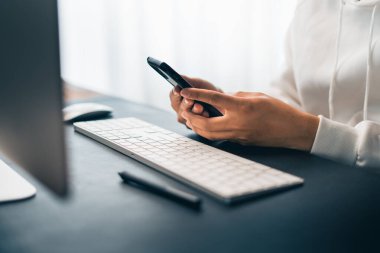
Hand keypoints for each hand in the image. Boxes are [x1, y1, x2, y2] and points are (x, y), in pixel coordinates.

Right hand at [169, 76, 221, 124]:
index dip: (175, 93)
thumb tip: (179, 77)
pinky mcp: (193, 126)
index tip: (178, 90)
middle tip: (190, 100)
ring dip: (194, 112)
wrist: (220, 103)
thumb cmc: (207, 91)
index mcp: (178, 97)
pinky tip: (206, 115)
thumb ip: (188, 80)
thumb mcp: (198, 83)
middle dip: (186, 103)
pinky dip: (201, 119)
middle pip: (179, 107)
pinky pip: (194, 124)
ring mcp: (186, 118)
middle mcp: (180, 108)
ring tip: (200, 107)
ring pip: (187, 117)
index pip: (173, 95)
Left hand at [180, 89, 319, 150]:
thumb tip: (221, 100)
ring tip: (192, 117)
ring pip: (209, 135)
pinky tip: (206, 125)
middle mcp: (238, 123)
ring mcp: (238, 136)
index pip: (214, 100)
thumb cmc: (279, 111)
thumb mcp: (257, 96)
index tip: (184, 90)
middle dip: (192, 117)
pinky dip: (208, 131)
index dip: (196, 94)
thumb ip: (236, 97)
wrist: (294, 131)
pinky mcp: (240, 142)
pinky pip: (219, 137)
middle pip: (205, 124)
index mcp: (243, 108)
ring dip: (197, 126)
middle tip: (185, 109)